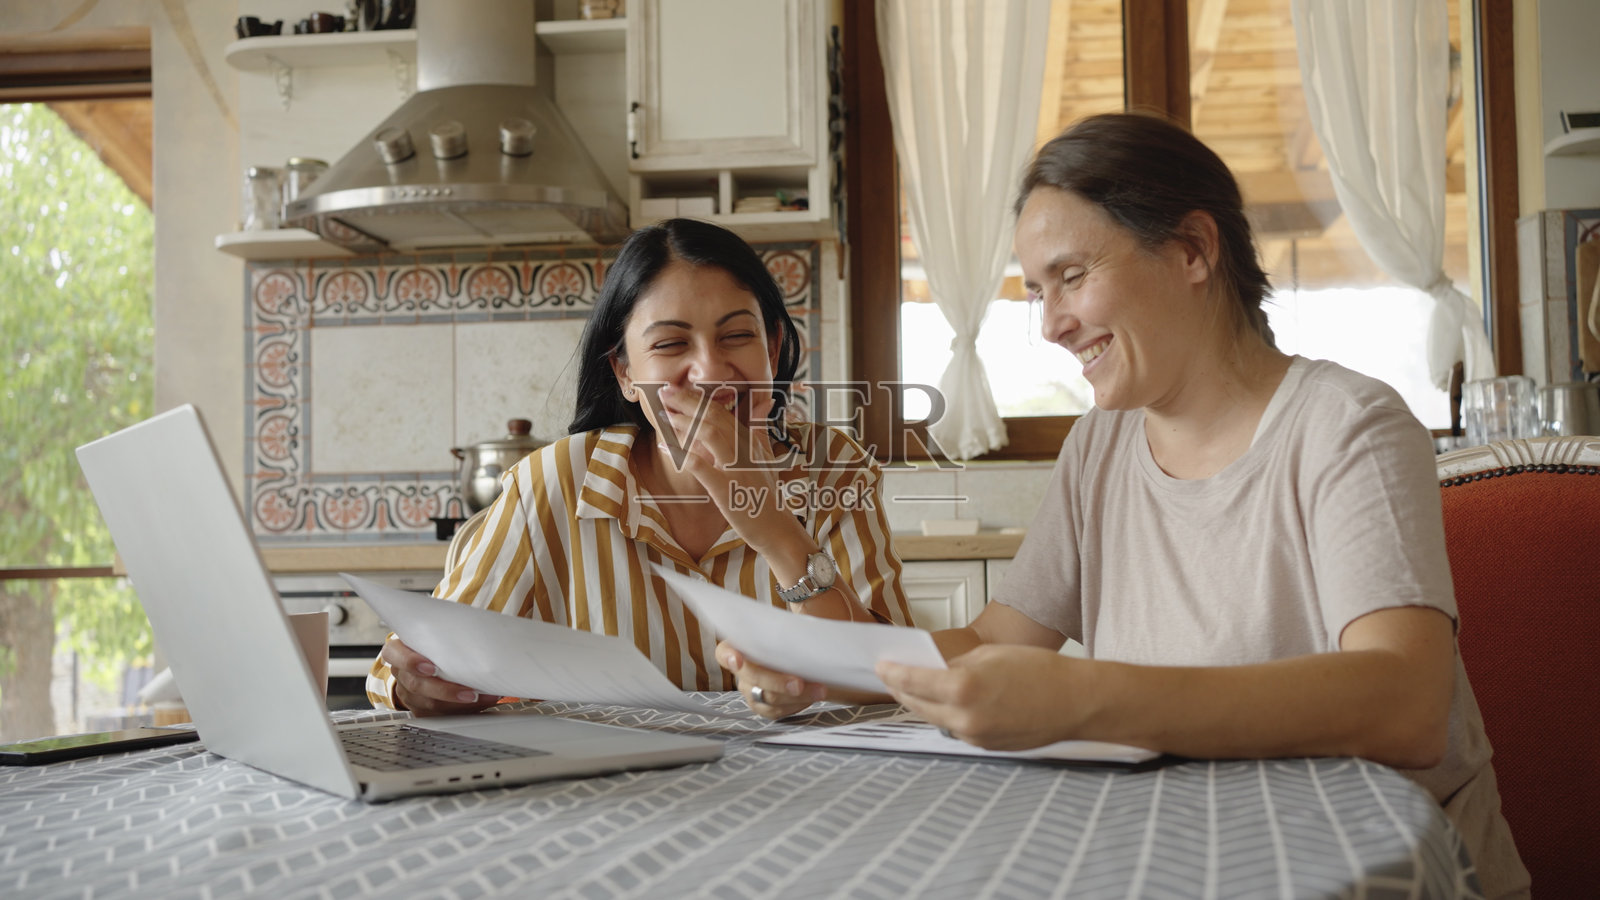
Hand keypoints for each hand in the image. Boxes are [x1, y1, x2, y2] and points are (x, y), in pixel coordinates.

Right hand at [381, 636, 499, 716]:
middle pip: (417, 685)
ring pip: (430, 704)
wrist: (423, 660)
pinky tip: (480, 702)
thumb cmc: (428, 644)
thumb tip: (474, 631)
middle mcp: (401, 673)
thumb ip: (442, 634)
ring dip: (460, 703)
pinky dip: (463, 709)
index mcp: (397, 651)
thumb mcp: (430, 634)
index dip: (411, 662)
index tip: (432, 668)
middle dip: (446, 691)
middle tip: (469, 692)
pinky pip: (440, 714)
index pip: (395, 655)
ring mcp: (408, 694)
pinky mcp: (420, 709)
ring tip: (482, 696)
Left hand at [655, 385, 801, 555]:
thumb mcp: (767, 456)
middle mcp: (744, 450)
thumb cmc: (766, 494)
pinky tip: (665, 446)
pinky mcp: (724, 488)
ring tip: (665, 414)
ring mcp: (735, 468)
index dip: (699, 398)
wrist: (775, 527)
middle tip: (665, 391)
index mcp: (750, 441)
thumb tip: (764, 401)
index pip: (723, 412)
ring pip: (709, 434)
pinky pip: (700, 466)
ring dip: (685, 421)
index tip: (678, 389)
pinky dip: (681, 453)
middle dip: (688, 401)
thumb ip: (760, 428)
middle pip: (715, 416)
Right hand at [716, 640, 824, 718]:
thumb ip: (785, 633)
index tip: (738, 661)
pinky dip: (798, 704)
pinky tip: (812, 696)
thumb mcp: (785, 631)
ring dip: (798, 696)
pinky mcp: (762, 707)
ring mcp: (749, 691)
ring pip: (769, 699)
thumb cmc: (788, 639)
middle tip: (799, 683)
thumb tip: (804, 636)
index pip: (724, 653)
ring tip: (820, 689)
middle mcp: (740, 671)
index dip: (729, 657)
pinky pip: (777, 711)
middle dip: (778, 682)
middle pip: (754, 679)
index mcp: (738, 647)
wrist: (798, 657)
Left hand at [876, 644, 1086, 750]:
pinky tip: (944, 703)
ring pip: (934, 719)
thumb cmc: (1041, 672)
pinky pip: (955, 728)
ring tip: (912, 688)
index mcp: (962, 688)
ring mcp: (974, 736)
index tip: (881, 665)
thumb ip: (956, 663)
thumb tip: (934, 670)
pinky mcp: (985, 746)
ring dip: (921, 703)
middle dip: (901, 689)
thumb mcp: (991, 654)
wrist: (1076, 703)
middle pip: (916, 704)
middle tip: (890, 676)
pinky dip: (945, 715)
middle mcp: (964, 718)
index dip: (892, 672)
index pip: (912, 681)